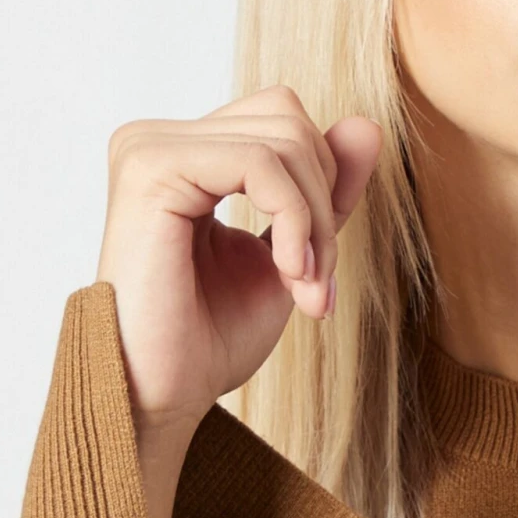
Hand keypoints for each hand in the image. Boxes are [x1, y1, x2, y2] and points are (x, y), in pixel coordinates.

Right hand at [93, 85, 381, 517]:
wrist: (158, 397)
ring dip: (315, 222)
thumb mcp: (290, 255)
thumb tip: (367, 125)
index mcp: (185, 156)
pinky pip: (261, 163)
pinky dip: (294, 220)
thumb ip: (324, 193)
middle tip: (317, 283)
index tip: (320, 274)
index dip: (323, 189)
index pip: (283, 124)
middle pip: (288, 120)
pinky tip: (288, 272)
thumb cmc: (208, 340)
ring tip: (303, 288)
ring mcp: (149, 148)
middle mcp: (159, 140)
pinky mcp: (151, 168)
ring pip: (283, 139)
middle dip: (324, 204)